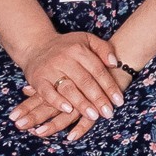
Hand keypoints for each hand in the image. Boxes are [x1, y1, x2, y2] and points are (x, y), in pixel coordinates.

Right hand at [10, 29, 127, 138]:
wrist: (36, 46)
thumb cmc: (67, 46)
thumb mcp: (86, 40)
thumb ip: (103, 48)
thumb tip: (114, 63)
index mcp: (79, 50)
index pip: (98, 70)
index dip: (109, 86)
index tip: (119, 101)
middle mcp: (64, 59)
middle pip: (85, 81)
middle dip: (98, 99)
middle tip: (108, 113)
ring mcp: (50, 69)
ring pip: (68, 88)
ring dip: (82, 103)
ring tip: (94, 116)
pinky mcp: (38, 79)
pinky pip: (48, 93)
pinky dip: (58, 102)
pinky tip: (69, 111)